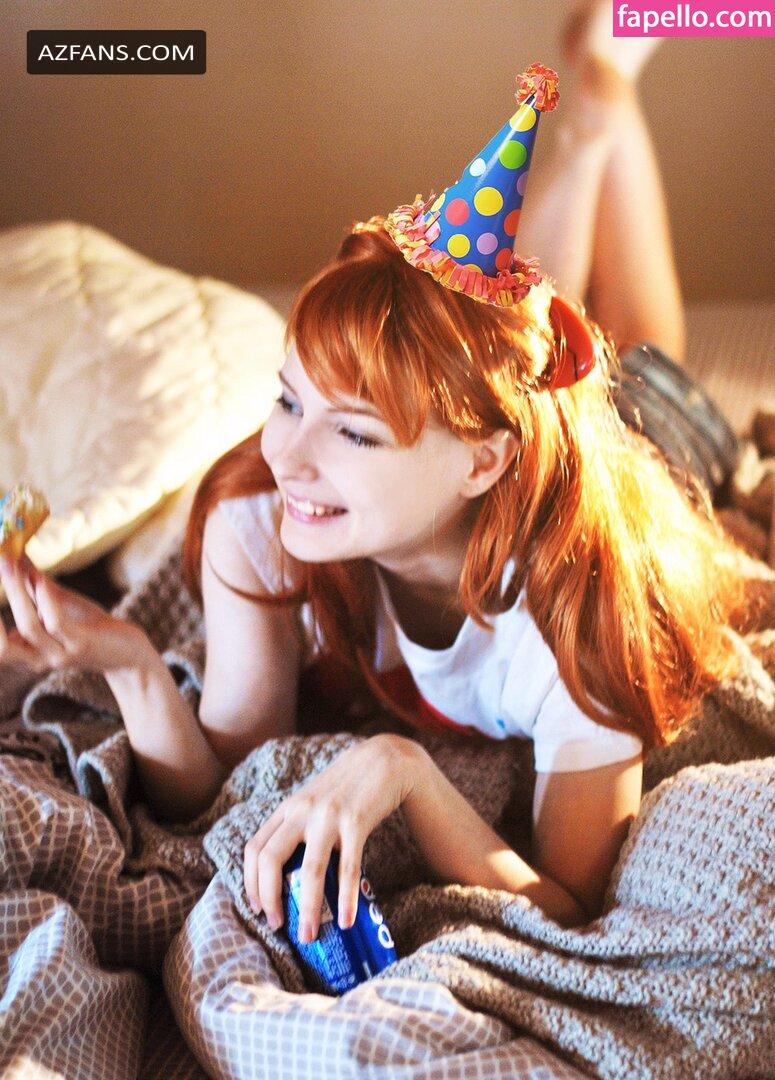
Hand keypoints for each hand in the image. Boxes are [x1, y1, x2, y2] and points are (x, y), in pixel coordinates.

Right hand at [0, 553, 145, 674]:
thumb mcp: (58, 605)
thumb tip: (15, 556)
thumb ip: (35, 586)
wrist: (128, 653)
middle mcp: (36, 659)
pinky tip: (39, 578)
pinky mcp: (80, 645)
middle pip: (0, 646)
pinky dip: (45, 598)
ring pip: (27, 626)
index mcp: (26, 653)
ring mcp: (58, 654)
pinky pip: (56, 622)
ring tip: (7, 563)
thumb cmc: (91, 628)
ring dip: (16, 592)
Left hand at [243, 733, 425, 941]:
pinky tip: (346, 920)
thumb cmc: (347, 786)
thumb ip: (299, 827)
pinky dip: (346, 898)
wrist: (384, 759)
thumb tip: (291, 875)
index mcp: (288, 808)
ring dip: (308, 908)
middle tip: (278, 925)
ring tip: (309, 935)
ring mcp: (328, 817)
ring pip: (309, 870)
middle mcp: (302, 811)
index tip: (259, 909)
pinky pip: (348, 867)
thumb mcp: (313, 801)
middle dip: (269, 899)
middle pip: (269, 859)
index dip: (251, 883)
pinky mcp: (356, 822)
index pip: (254, 848)